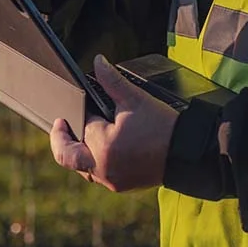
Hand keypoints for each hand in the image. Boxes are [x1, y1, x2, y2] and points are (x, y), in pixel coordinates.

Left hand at [49, 55, 179, 192]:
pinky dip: (94, 162)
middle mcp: (102, 167)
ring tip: (81, 136)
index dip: (82, 113)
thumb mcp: (135, 99)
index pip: (81, 125)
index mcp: (102, 145)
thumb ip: (112, 80)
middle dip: (61, 139)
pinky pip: (97, 175)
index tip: (79, 108)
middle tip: (60, 125)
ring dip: (79, 152)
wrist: (187, 153)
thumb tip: (98, 61)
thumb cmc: (163, 126)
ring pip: (81, 167)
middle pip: (68, 155)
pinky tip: (102, 149)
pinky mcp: (120, 185)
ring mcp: (110, 179)